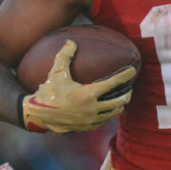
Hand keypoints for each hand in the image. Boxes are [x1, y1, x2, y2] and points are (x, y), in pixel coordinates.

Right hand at [20, 40, 135, 132]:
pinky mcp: (86, 127)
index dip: (124, 76)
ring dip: (119, 106)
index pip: (112, 83)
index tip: (132, 70)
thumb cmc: (48, 92)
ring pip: (112, 113)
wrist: (38, 115)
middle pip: (118, 102)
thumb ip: (65, 56)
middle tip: (130, 89)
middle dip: (127, 94)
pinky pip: (102, 121)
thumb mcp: (56, 72)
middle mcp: (92, 108)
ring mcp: (90, 120)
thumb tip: (71, 42)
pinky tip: (107, 111)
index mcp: (88, 94)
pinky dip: (107, 115)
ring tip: (121, 100)